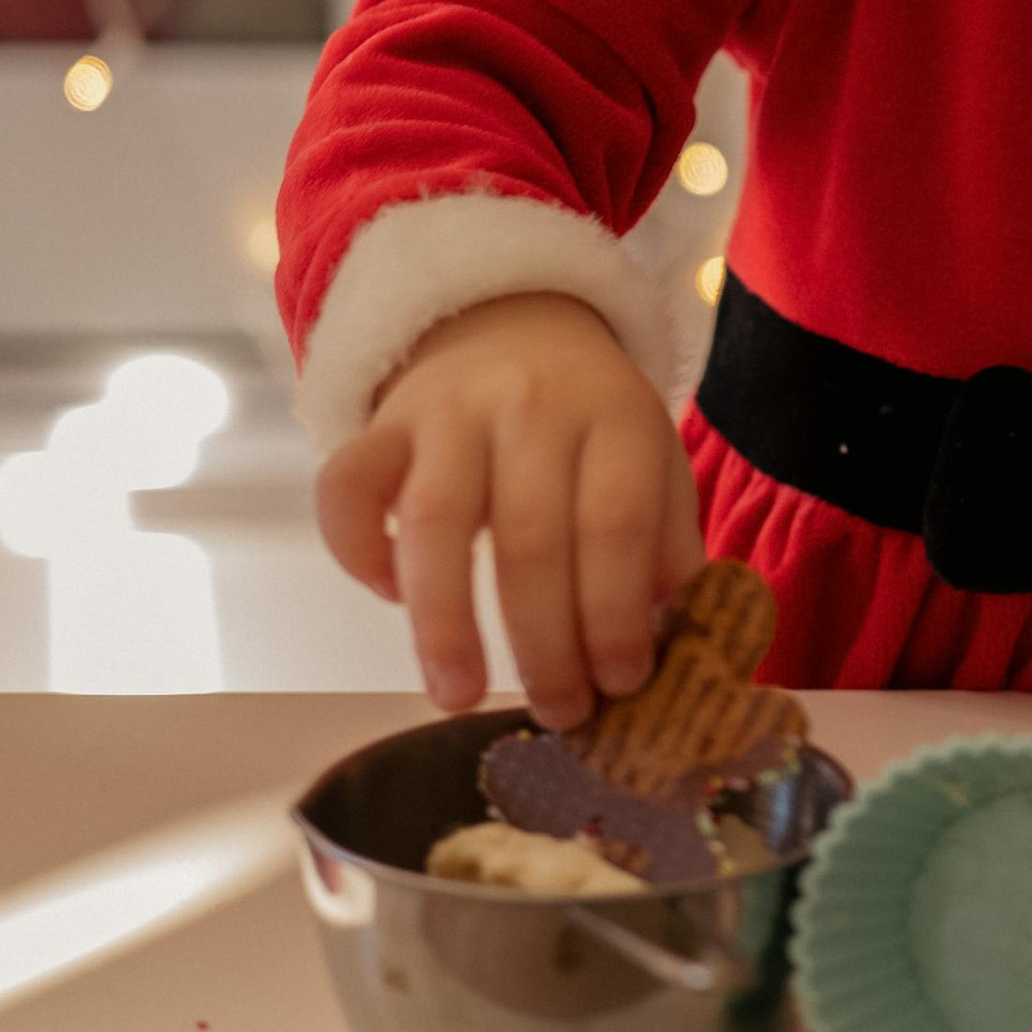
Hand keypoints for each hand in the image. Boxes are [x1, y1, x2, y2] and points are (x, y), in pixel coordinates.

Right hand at [315, 291, 704, 727]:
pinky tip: (391, 597)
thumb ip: (669, 545)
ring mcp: (449, 411)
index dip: (616, 613)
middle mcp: (531, 406)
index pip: (617, 524)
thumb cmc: (591, 419)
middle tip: (557, 712)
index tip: (621, 683)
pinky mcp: (382, 423)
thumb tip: (682, 648)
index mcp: (615, 416)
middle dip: (543, 644)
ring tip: (457, 698)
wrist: (511, 319)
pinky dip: (359, 551)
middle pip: (530, 539)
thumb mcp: (654, 460)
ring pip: (434, 522)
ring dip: (444, 624)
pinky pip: (348, 487)